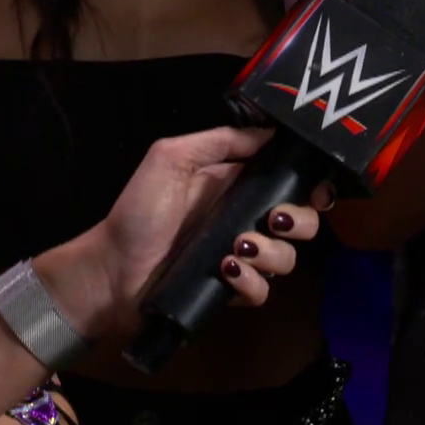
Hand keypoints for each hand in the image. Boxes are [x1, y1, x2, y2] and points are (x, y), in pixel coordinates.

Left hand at [38, 128, 330, 338]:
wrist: (110, 270)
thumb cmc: (138, 210)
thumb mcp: (171, 157)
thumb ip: (219, 140)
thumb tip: (271, 132)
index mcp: (237, 184)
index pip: (291, 181)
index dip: (311, 184)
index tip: (314, 188)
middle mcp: (246, 219)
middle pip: (302, 221)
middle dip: (299, 221)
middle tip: (274, 220)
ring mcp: (242, 257)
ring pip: (286, 258)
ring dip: (271, 253)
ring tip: (236, 248)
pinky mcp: (232, 291)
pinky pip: (262, 291)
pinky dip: (251, 282)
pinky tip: (226, 271)